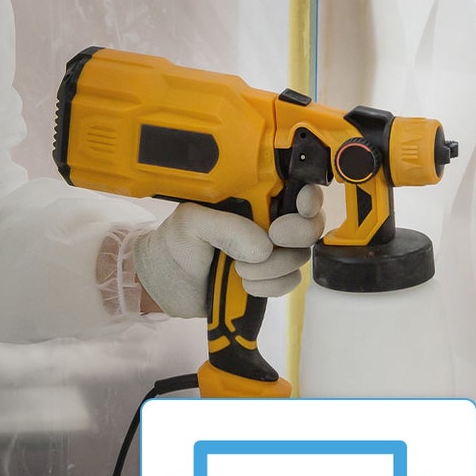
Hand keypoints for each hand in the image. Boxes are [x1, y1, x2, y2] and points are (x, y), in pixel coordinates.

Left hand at [131, 186, 325, 317]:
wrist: (167, 282)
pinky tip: (243, 283)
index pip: (294, 189)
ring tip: (237, 268)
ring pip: (299, 257)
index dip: (308, 196)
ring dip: (271, 267)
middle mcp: (267, 222)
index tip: (301, 207)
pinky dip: (268, 286)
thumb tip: (263, 247)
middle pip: (308, 224)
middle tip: (274, 237)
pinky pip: (288, 282)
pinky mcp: (269, 279)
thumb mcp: (191, 222)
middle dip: (297, 234)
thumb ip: (225, 226)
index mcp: (251, 199)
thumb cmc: (176, 243)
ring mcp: (271, 252)